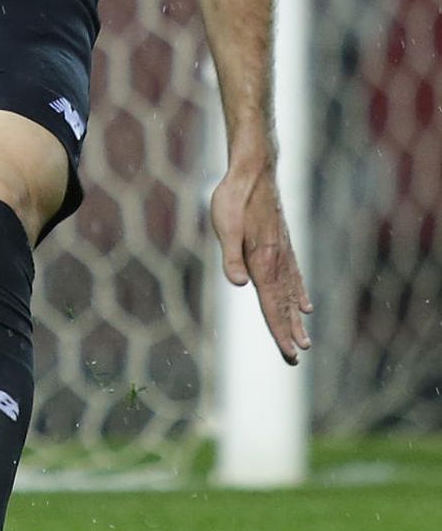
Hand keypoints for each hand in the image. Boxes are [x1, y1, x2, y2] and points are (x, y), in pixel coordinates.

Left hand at [210, 159, 312, 363]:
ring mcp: (283, 254)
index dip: (279, 331)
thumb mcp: (225, 224)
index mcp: (262, 261)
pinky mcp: (283, 244)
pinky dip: (299, 294)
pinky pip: (294, 276)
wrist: (254, 171)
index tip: (290, 355)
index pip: (271, 304)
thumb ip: (231, 255)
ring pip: (291, 293)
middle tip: (296, 359)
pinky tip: (306, 305)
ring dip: (296, 318)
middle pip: (284, 305)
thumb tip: (239, 283)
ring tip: (305, 340)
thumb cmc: (234, 197)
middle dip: (289, 332)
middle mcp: (276, 261)